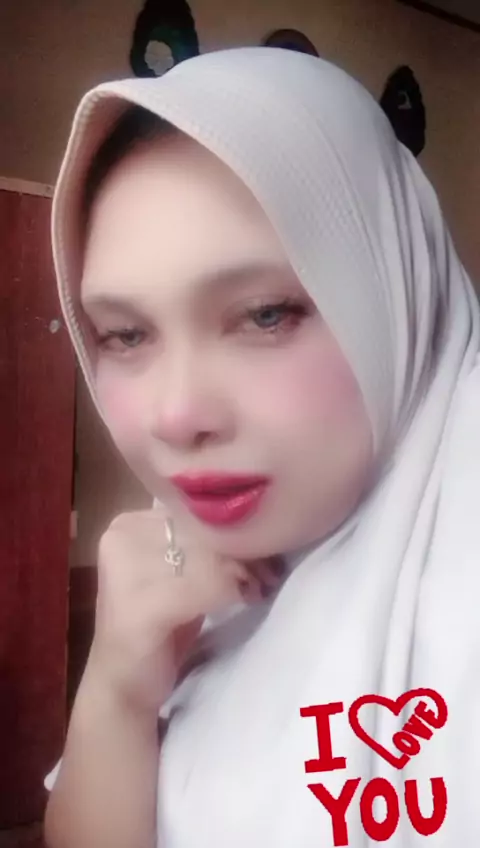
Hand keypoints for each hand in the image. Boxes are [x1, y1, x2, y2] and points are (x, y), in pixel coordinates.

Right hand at [87, 507, 282, 713]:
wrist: (122, 685)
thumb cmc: (159, 627)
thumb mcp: (178, 573)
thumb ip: (202, 544)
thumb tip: (257, 523)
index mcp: (126, 524)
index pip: (193, 510)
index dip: (232, 528)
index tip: (262, 552)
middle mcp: (119, 537)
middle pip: (201, 530)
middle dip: (242, 552)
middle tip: (267, 574)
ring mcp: (124, 572)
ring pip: (207, 555)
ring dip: (242, 573)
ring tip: (255, 588)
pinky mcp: (140, 607)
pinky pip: (204, 586)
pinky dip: (230, 593)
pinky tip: (242, 600)